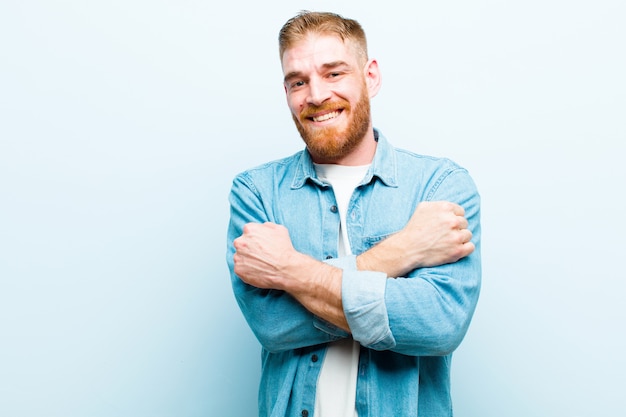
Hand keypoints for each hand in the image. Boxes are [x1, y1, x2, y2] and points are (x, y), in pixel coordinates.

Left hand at [233, 222, 298, 289]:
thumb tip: (263, 227)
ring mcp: (238, 256)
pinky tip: (257, 270)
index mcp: (249, 230)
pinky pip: (240, 269)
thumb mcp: (280, 229)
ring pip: (240, 256)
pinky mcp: (238, 270)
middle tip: (260, 254)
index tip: (260, 244)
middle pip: (241, 244)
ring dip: (247, 259)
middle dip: (249, 248)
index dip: (255, 239)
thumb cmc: (283, 250)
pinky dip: (247, 270)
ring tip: (260, 263)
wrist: (285, 269)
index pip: (248, 232)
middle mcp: (240, 242)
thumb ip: (267, 226)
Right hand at [357, 201, 473, 276]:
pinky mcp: (457, 251)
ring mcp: (456, 237)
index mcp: (445, 208)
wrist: (407, 248)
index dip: (453, 218)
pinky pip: (470, 247)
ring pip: (468, 235)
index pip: (460, 212)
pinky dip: (465, 248)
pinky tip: (455, 248)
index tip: (447, 225)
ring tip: (448, 242)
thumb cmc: (413, 229)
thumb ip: (438, 204)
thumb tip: (449, 206)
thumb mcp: (423, 207)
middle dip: (456, 228)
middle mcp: (452, 221)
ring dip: (460, 238)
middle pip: (464, 223)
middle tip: (444, 234)